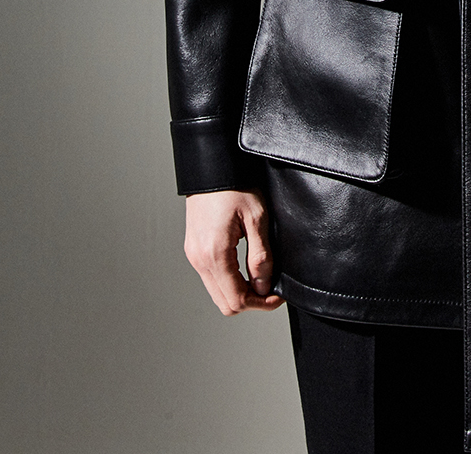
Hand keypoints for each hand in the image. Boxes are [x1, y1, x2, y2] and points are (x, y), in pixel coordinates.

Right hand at [184, 189, 284, 315]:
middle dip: (251, 301)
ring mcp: (193, 255)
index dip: (261, 304)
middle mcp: (199, 259)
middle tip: (270, 288)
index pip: (237, 299)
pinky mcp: (193, 250)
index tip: (277, 296)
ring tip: (259, 276)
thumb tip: (263, 286)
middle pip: (225, 303)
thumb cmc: (235, 186)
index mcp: (214, 254)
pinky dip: (228, 281)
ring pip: (217, 293)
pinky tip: (243, 267)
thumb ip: (260, 256)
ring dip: (239, 292)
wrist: (212, 167)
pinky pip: (211, 278)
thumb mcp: (256, 218)